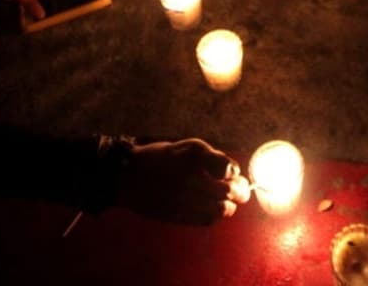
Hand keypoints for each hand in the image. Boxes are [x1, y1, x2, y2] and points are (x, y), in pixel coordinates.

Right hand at [115, 138, 246, 224]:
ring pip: (222, 209)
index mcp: (193, 156)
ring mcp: (185, 199)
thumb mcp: (185, 146)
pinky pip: (207, 220)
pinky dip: (214, 216)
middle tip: (240, 191)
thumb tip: (232, 172)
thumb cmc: (158, 157)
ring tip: (226, 202)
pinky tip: (211, 209)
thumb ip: (210, 157)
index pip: (228, 168)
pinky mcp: (179, 215)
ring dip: (228, 205)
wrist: (127, 176)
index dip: (234, 171)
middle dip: (239, 192)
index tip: (232, 172)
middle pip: (229, 191)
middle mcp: (191, 178)